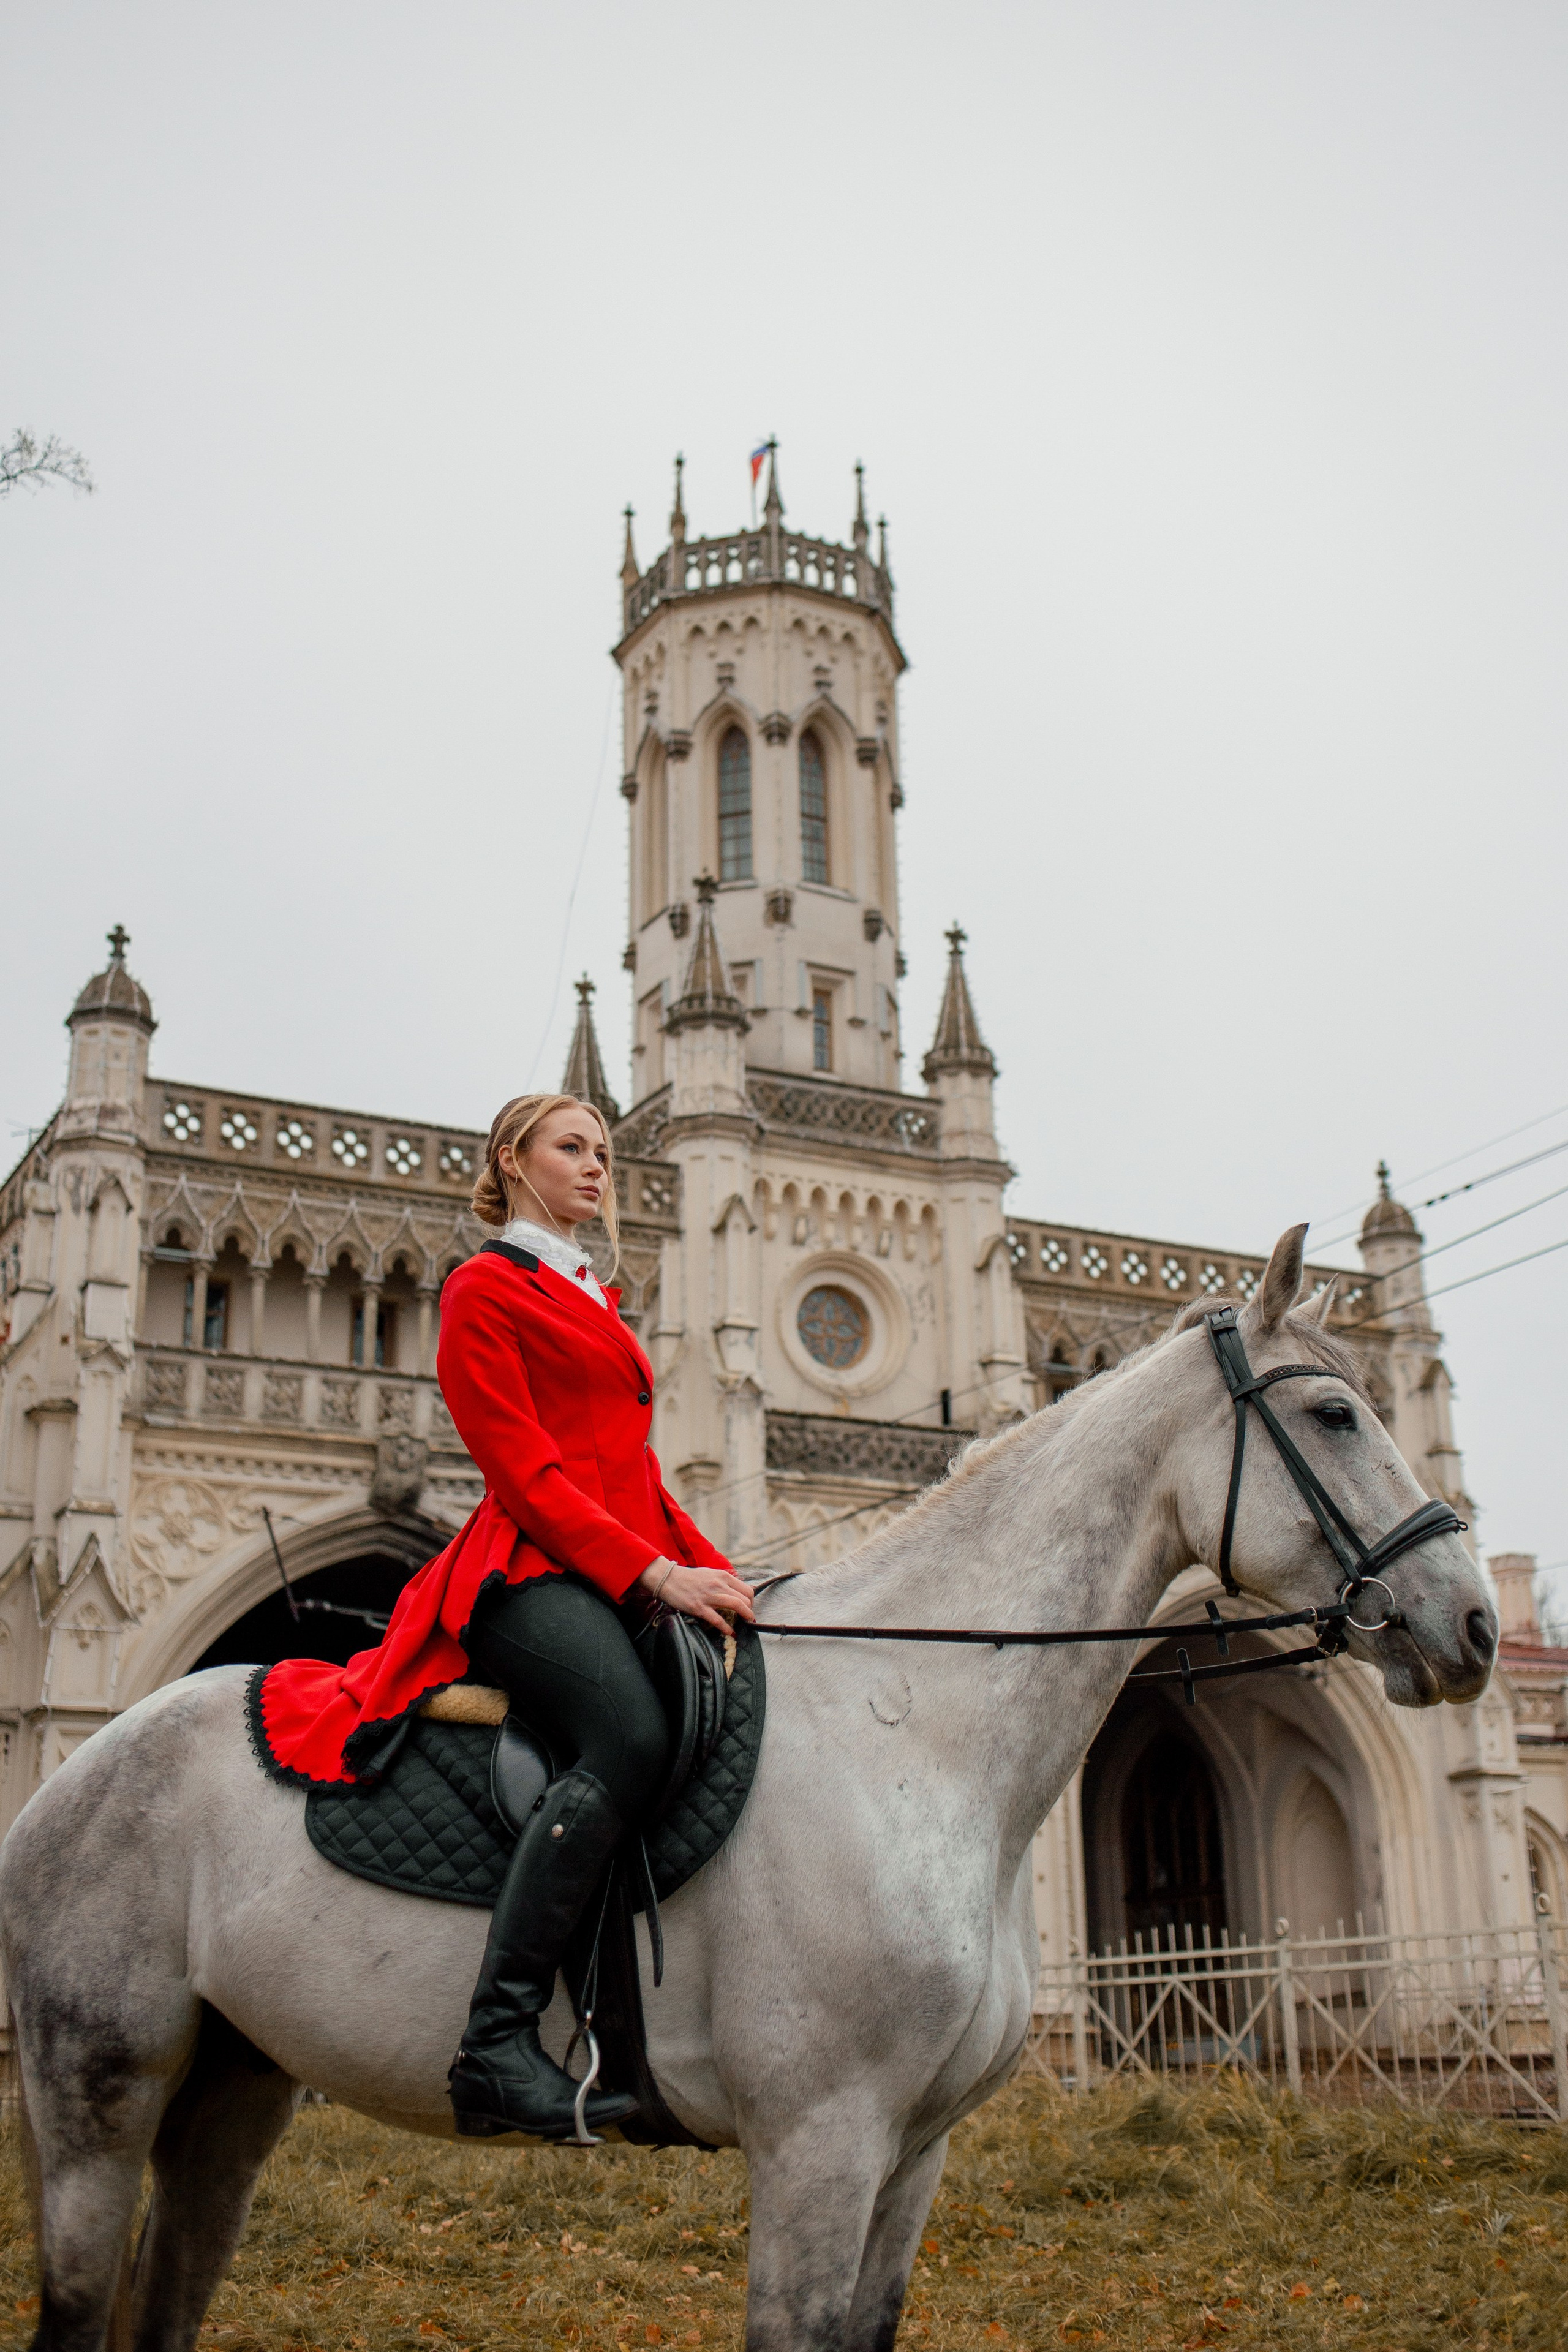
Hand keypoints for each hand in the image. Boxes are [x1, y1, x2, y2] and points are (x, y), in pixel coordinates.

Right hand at [637, 1559, 756, 1632]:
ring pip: (737, 1605)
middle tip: (747, 1618)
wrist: (669, 1579)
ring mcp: (709, 1596)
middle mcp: (719, 1584)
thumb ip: (724, 1582)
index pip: (747, 1589)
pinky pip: (718, 1620)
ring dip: (745, 1616)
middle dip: (750, 1610)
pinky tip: (730, 1632)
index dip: (751, 1601)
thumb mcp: (711, 1574)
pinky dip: (727, 1628)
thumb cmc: (690, 1578)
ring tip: (746, 1623)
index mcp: (723, 1576)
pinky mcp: (699, 1607)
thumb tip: (737, 1593)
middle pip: (745, 1598)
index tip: (749, 1608)